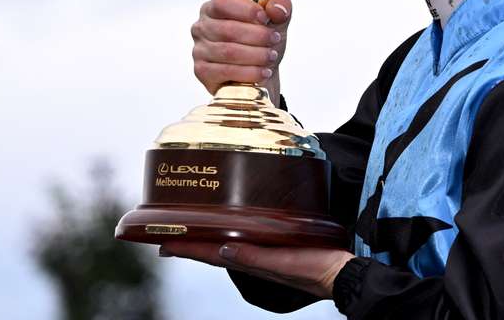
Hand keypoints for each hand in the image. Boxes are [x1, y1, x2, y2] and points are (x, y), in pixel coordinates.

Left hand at [159, 241, 355, 299]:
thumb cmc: (315, 269)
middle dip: (191, 243)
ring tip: (192, 230)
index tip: (162, 243)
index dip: (187, 248)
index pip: (210, 254)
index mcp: (251, 262)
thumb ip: (255, 258)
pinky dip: (231, 235)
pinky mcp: (277, 246)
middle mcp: (253, 258)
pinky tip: (233, 229)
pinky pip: (246, 240)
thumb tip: (223, 249)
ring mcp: (264, 253)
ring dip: (208, 239)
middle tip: (168, 234)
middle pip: (213, 250)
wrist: (341, 272)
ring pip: (227, 245)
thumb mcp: (283, 264)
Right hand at [191, 0, 292, 99]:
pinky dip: (249, 72)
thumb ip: (280, 7)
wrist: (260, 74)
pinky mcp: (202, 71)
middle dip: (256, 35)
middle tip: (275, 40)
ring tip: (271, 56)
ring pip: (228, 52)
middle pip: (228, 30)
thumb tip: (278, 8)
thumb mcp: (276, 21)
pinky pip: (226, 71)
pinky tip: (263, 72)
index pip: (222, 3)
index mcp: (213, 8)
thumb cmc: (261, 42)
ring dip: (255, 55)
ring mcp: (199, 50)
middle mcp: (201, 27)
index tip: (265, 18)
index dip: (245, 10)